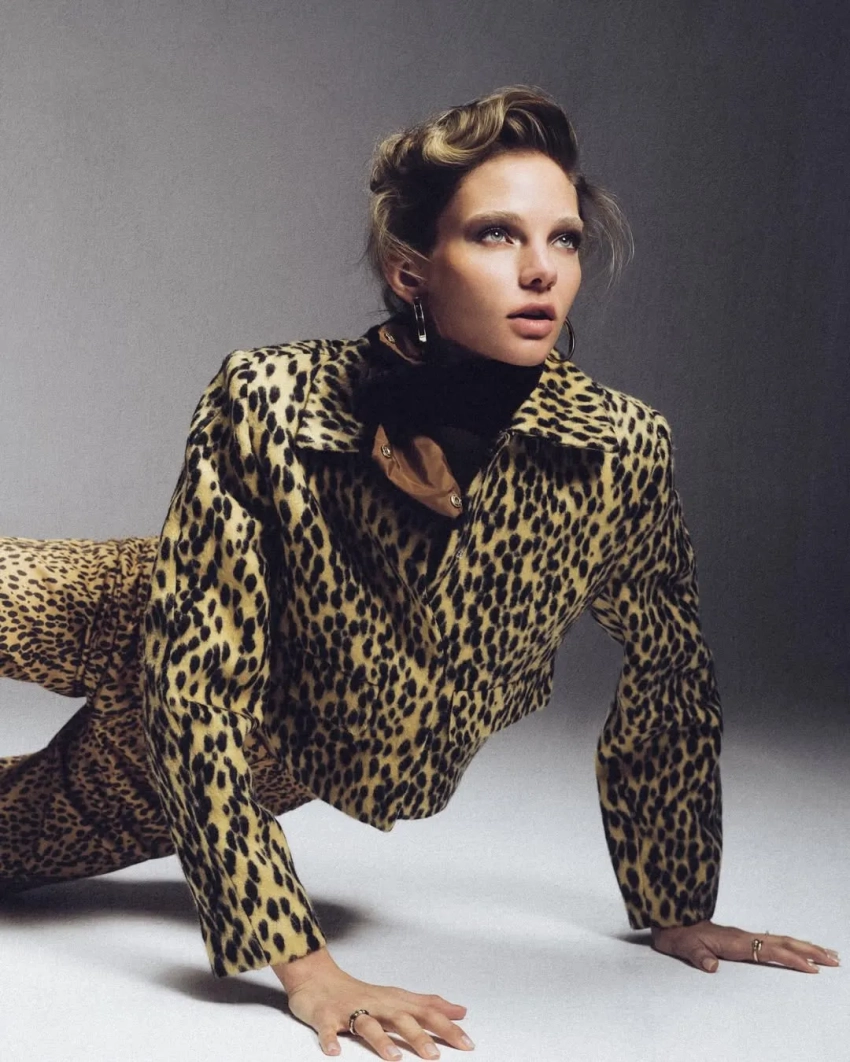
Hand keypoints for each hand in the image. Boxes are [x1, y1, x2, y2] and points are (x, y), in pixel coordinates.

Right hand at [273, 947, 474, 1058]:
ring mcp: (350, 1011)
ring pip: (367, 1024)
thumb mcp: (397, 997)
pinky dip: (330, 1038)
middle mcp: (376, 1005)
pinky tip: (334, 1051)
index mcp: (394, 1002)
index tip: (468, 1043)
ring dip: (380, 1041)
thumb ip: (428, 1005)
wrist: (316, 977)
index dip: (447, 1027)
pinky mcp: (326, 1017)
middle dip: (418, 1037)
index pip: (426, 1012)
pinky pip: (327, 1028)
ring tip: (394, 1059)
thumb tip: (461, 1011)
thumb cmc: (360, 993)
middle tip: (436, 1056)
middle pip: (400, 1019)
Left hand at [651, 919, 840, 973]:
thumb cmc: (676, 934)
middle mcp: (742, 936)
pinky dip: (789, 946)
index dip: (791, 960)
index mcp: (734, 941)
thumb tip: (712, 966)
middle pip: (783, 943)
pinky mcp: (740, 938)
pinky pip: (771, 942)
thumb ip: (698, 956)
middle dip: (809, 951)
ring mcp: (742, 936)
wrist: (667, 918)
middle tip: (835, 959)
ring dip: (804, 947)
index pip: (769, 951)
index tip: (812, 969)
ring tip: (826, 954)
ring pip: (780, 940)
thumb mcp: (683, 947)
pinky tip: (796, 950)